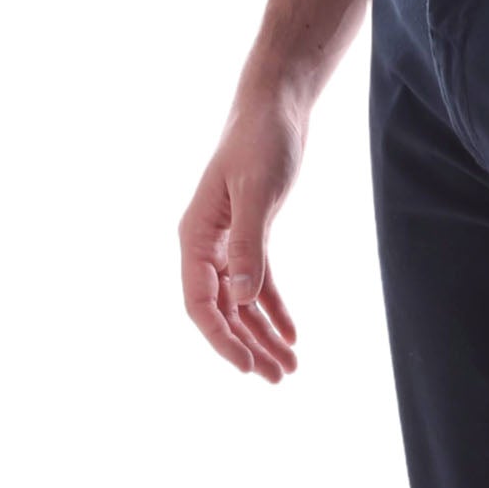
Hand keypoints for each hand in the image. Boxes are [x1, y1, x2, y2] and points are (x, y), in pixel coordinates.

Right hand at [179, 91, 303, 382]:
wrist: (274, 108)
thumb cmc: (262, 142)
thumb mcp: (258, 193)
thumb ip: (249, 246)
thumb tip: (241, 298)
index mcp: (196, 237)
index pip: (200, 303)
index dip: (222, 340)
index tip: (248, 367)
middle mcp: (205, 245)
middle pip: (221, 312)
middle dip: (247, 347)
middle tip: (277, 379)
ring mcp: (227, 244)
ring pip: (241, 304)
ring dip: (263, 337)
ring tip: (290, 368)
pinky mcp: (251, 237)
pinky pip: (259, 286)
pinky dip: (274, 311)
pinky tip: (292, 336)